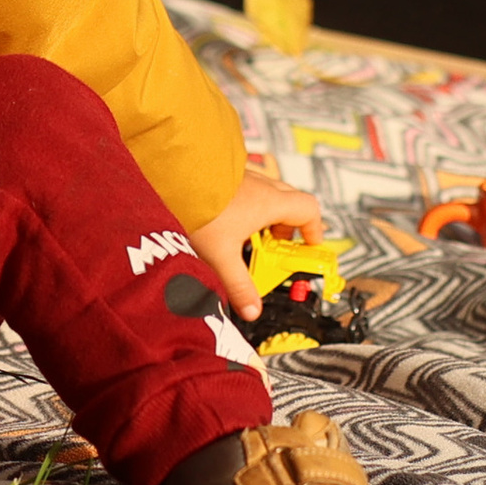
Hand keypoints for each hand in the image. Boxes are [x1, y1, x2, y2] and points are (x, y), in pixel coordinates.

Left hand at [189, 169, 323, 320]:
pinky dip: (245, 208)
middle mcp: (260, 186)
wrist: (171, 175)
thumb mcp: (221, 255)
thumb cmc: (199, 207)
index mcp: (269, 202)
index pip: (309, 210)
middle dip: (287, 229)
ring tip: (247, 241)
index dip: (314, 230)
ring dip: (265, 218)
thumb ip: (238, 285)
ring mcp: (243, 177)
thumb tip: (252, 309)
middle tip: (275, 250)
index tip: (309, 247)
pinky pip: (246, 191)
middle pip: (290, 204)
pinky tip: (226, 224)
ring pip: (267, 196)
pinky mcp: (225, 176)